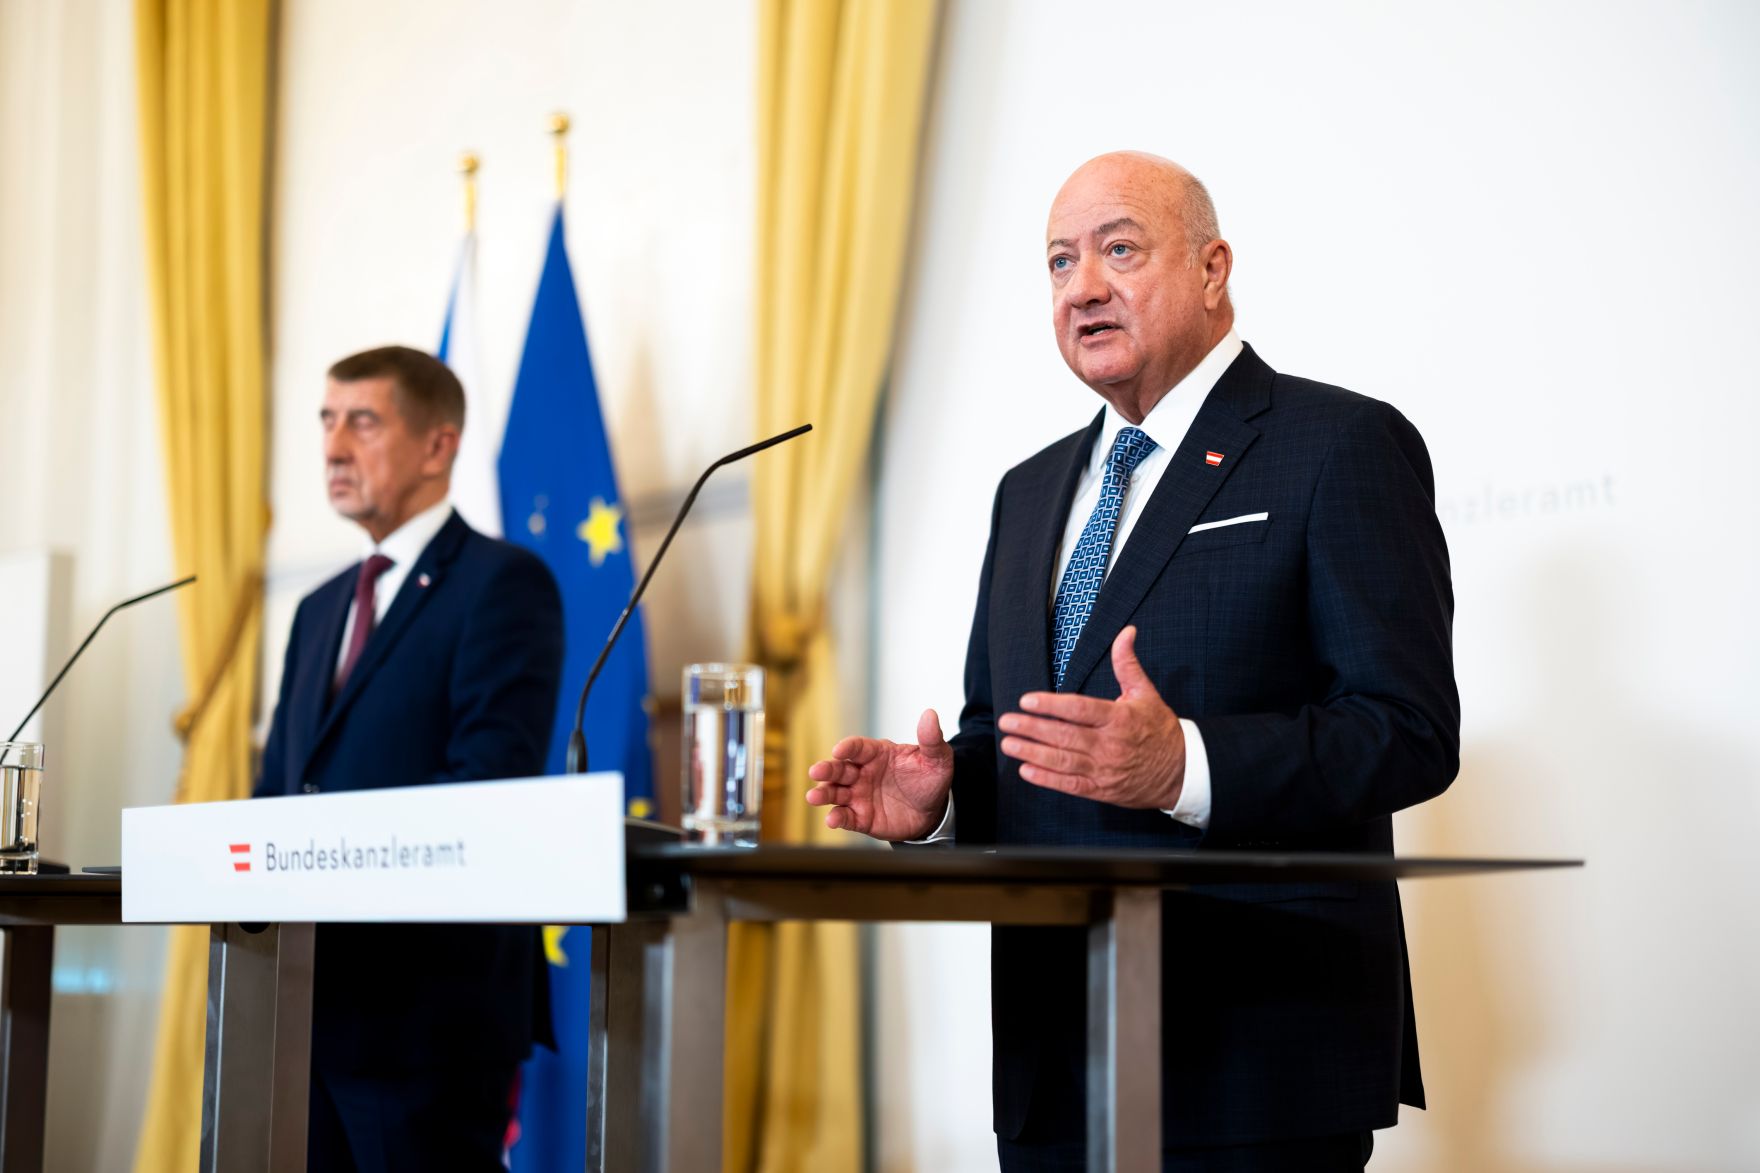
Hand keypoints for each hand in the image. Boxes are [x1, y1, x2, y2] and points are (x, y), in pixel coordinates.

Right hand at [805, 709, 954, 840]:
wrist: (933, 812)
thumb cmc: (929, 780)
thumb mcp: (937, 759)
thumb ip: (931, 739)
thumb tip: (931, 714)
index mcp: (878, 754)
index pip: (858, 747)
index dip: (848, 748)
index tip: (839, 750)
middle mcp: (863, 773)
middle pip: (839, 769)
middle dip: (826, 769)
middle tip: (816, 771)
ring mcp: (859, 795)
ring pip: (836, 793)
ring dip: (824, 793)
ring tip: (814, 796)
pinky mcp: (861, 817)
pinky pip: (846, 817)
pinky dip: (837, 818)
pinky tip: (832, 820)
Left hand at [998, 626, 1185, 809]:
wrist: (1181, 771)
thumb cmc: (1159, 729)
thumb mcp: (1146, 693)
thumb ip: (1127, 663)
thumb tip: (1126, 631)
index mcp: (1119, 718)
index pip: (1080, 709)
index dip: (1052, 705)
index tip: (1027, 700)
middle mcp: (1110, 744)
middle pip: (1065, 736)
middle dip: (1032, 728)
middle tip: (1007, 721)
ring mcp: (1105, 769)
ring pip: (1064, 761)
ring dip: (1033, 753)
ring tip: (1009, 744)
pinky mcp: (1102, 789)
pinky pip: (1071, 785)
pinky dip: (1048, 779)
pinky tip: (1026, 771)